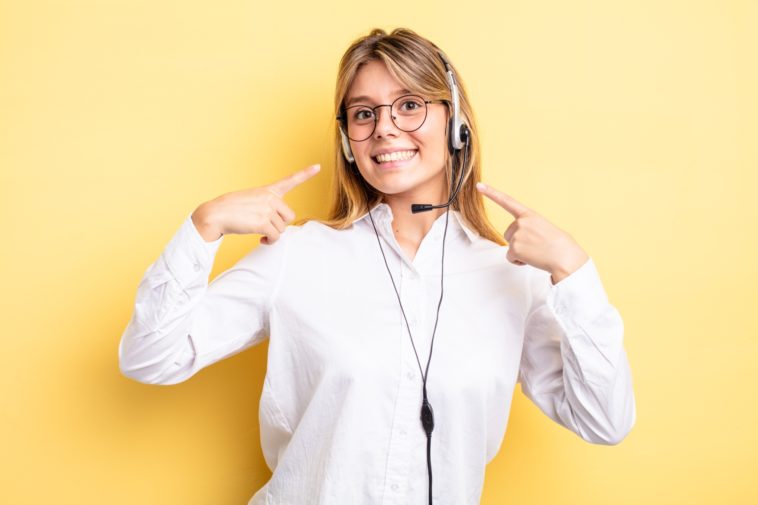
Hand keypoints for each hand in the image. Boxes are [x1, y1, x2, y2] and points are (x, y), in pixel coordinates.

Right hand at [193, 164, 320, 244]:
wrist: (214, 214)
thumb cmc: (230, 209)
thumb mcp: (251, 200)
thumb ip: (266, 206)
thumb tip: (276, 224)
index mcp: (267, 190)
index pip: (290, 180)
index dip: (305, 174)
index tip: (318, 166)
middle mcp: (269, 198)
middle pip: (289, 216)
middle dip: (280, 224)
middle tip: (267, 226)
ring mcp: (267, 209)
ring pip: (281, 228)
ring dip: (272, 234)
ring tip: (259, 231)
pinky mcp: (262, 222)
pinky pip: (275, 236)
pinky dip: (269, 241)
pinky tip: (261, 239)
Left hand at [476, 182, 589, 283]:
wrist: (565, 257)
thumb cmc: (560, 245)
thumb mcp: (545, 227)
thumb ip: (531, 227)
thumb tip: (524, 239)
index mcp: (530, 214)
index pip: (507, 201)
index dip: (492, 193)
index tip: (479, 186)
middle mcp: (521, 222)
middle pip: (509, 233)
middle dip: (518, 241)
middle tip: (536, 245)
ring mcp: (516, 235)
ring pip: (510, 246)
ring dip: (520, 252)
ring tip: (536, 252)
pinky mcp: (514, 248)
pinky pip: (510, 257)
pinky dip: (519, 261)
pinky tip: (532, 259)